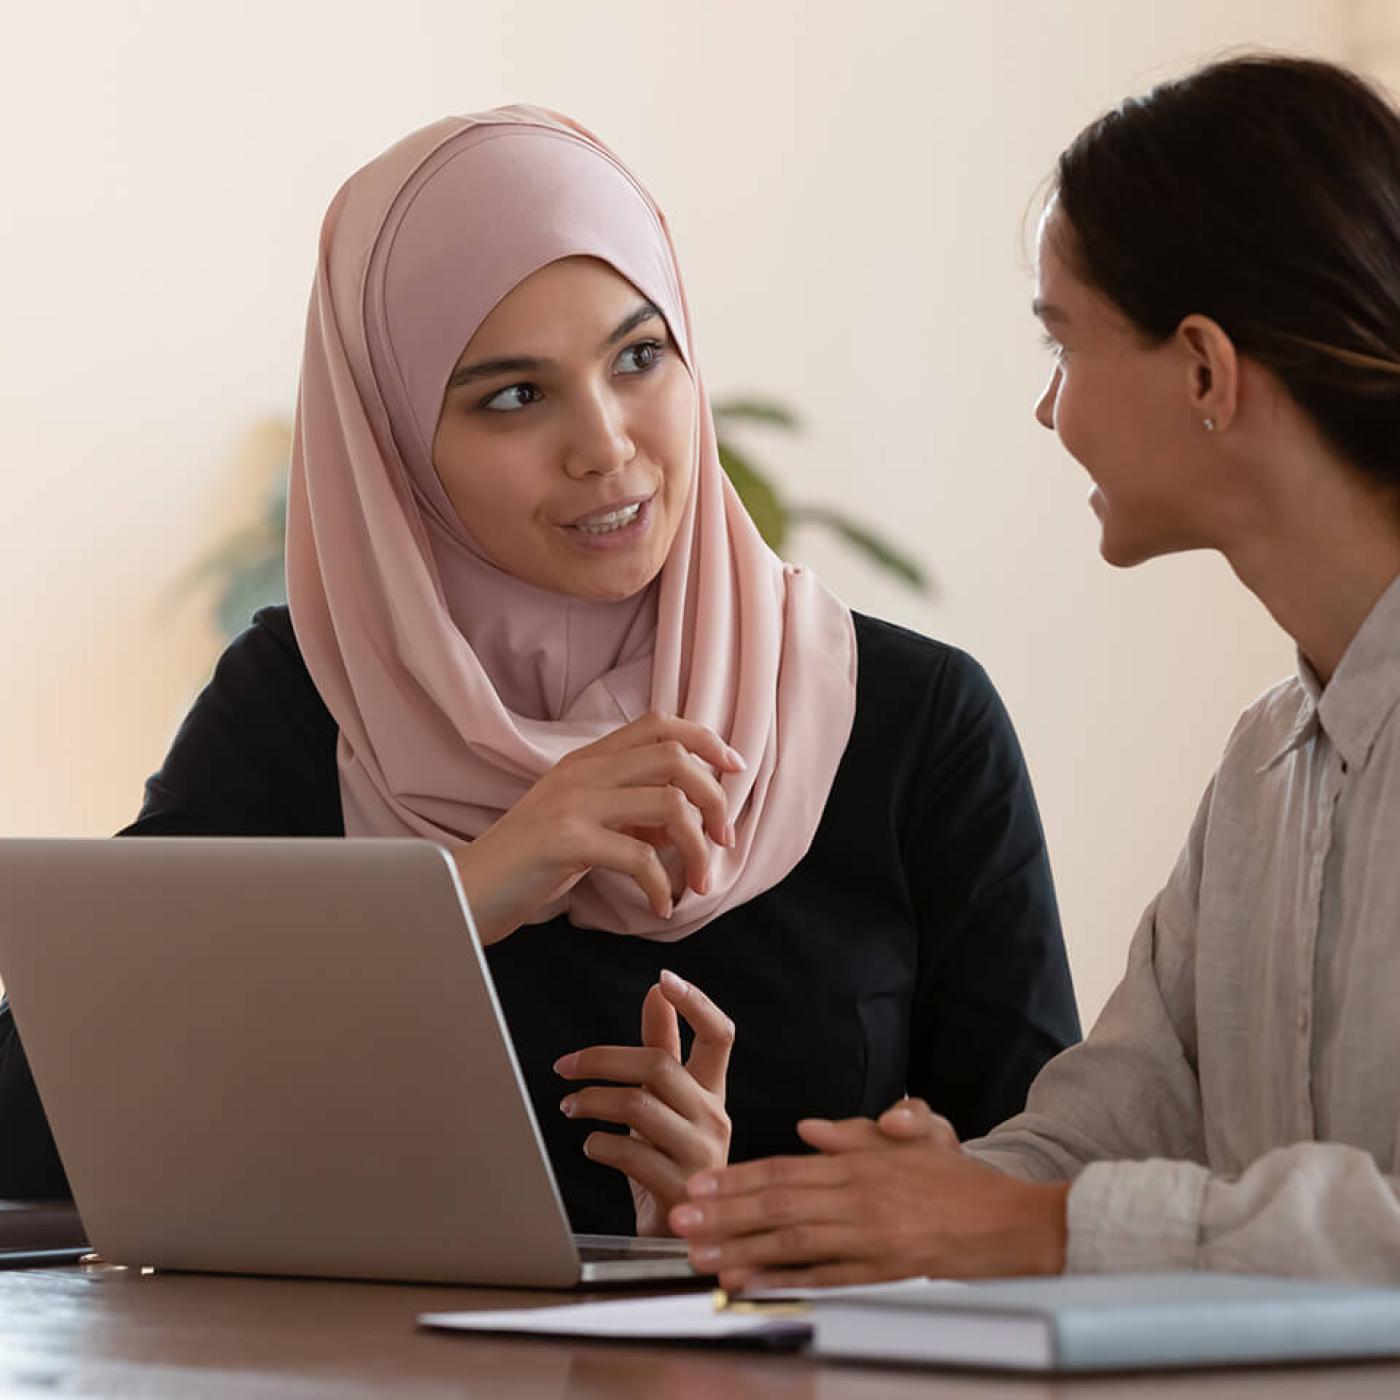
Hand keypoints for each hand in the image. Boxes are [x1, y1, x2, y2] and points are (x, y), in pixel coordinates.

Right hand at [453, 712, 746, 944]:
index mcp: (586, 760)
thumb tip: (684, 819)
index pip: (658, 722)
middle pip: (675, 756)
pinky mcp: (565, 840)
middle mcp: (582, 770)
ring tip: (699, 882)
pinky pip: (641, 856)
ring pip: (669, 803)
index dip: (705, 738)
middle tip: (724, 840)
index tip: (735, 769)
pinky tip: (661, 906)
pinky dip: (663, 885)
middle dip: (715, 798)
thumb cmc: (526, 866)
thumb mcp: (583, 826)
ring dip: (698, 847)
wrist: (462, 892)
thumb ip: (629, 813)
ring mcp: (572, 801)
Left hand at [556, 970, 733, 1235]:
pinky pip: (631, 1152)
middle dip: (602, 1058)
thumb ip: (663, 1048)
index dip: (697, 1003)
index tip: (665, 979)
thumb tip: (656, 992)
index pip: (720, 1035)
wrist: (676, 1238)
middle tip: (564, 1066)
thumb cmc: (666, 1160)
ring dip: (591, 1101)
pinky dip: (600, 1144)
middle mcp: (714, 1116)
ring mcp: (701, 1154)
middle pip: (659, 1065)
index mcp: (711, 1091)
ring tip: (569, 1107)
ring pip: (640, 1105)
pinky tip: (590, 1145)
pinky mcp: (680, 1188)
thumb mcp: (664, 1102)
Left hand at [668, 1097, 1067, 1288]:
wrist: (1014, 1224)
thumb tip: (808, 1128)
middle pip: (779, 1201)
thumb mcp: (911, 1140)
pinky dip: (786, 1281)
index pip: (786, 1167)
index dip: (738, 1176)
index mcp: (861, 1163)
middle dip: (724, 1210)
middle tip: (679, 1216)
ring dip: (742, 1246)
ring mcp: (872, 1238)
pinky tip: (752, 1283)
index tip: (699, 1182)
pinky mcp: (885, 1274)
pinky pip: (827, 1278)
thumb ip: (856, 1134)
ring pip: (794, 1240)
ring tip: (701, 1253)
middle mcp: (860, 1197)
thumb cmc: (959, 1181)